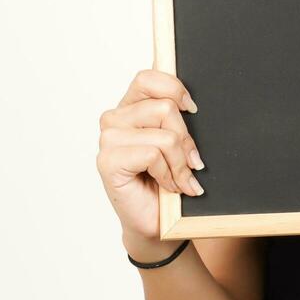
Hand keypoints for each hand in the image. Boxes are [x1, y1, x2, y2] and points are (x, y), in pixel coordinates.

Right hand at [96, 69, 207, 242]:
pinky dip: (168, 174)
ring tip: (178, 179)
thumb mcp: (177, 141)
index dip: (175, 89)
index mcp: (131, 106)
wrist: (158, 221)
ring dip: (179, 163)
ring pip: (165, 135)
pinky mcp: (107, 161)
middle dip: (186, 141)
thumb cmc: (167, 180)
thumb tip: (189, 101)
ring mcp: (108, 139)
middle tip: (190, 163)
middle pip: (165, 108)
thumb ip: (176, 115)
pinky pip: (153, 155)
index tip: (192, 110)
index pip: (148, 77)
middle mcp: (114, 118)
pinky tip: (166, 186)